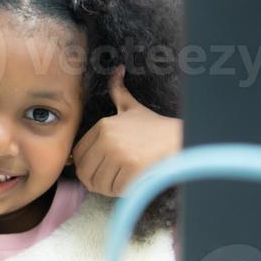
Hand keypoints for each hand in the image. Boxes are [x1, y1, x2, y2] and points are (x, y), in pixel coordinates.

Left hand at [71, 66, 181, 196]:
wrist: (182, 139)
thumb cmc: (155, 127)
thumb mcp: (133, 107)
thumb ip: (119, 91)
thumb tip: (117, 69)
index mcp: (103, 126)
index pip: (79, 155)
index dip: (87, 166)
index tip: (101, 168)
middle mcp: (108, 139)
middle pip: (85, 172)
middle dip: (96, 180)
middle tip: (112, 178)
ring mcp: (119, 154)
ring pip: (98, 184)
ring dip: (108, 187)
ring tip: (123, 179)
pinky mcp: (132, 169)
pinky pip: (115, 190)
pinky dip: (122, 191)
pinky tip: (133, 182)